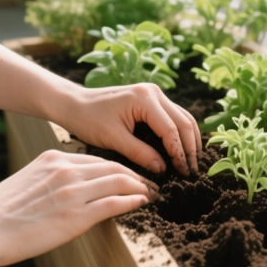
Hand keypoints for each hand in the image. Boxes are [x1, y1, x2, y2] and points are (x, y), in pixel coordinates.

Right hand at [0, 149, 158, 266]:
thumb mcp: (26, 181)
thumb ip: (50, 178)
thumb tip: (67, 186)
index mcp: (53, 159)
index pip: (96, 159)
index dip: (117, 167)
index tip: (128, 175)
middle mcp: (66, 170)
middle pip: (113, 167)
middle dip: (134, 175)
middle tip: (148, 183)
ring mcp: (73, 191)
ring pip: (119, 181)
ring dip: (140, 187)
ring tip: (150, 193)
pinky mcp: (77, 215)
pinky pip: (114, 202)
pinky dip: (132, 201)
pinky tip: (141, 202)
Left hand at [54, 83, 201, 175]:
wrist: (74, 103)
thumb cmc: (88, 119)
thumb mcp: (113, 139)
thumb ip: (139, 153)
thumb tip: (162, 169)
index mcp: (145, 98)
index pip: (171, 129)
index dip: (179, 153)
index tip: (184, 173)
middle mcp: (154, 93)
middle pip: (184, 121)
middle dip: (190, 148)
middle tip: (192, 171)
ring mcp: (155, 94)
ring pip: (183, 118)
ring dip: (189, 140)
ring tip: (191, 162)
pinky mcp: (152, 100)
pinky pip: (174, 117)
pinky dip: (180, 133)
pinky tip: (182, 150)